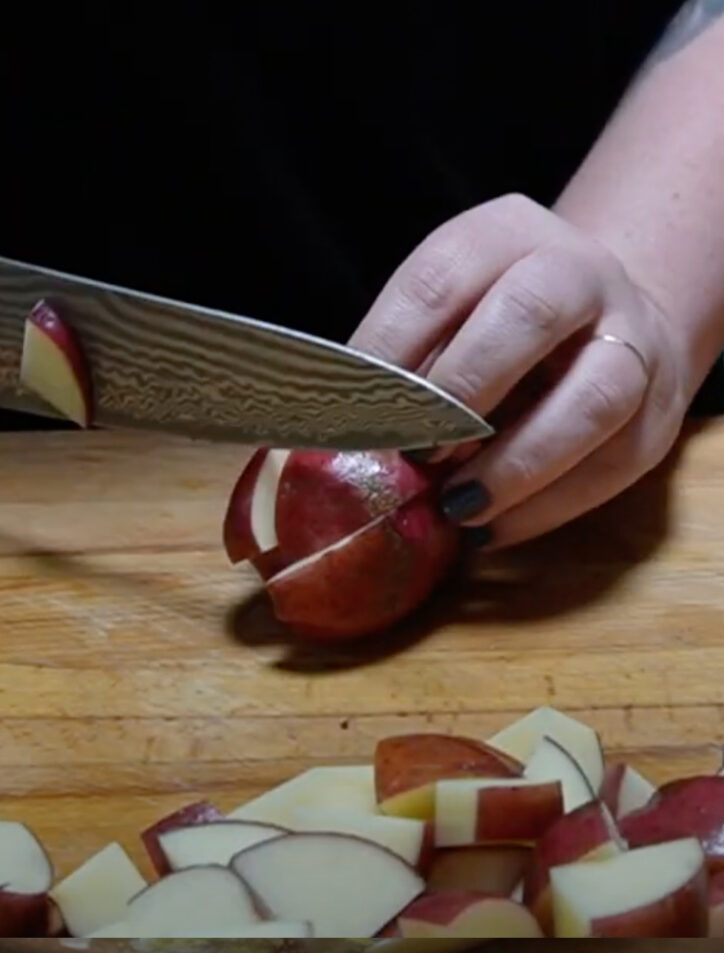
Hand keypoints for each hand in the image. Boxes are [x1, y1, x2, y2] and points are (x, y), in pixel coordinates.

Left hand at [350, 194, 691, 548]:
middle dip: (461, 391)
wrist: (608, 319)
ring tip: (456, 504)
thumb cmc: (499, 322)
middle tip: (415, 451)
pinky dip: (544, 509)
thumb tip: (352, 433)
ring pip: (592, 399)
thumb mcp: (453, 312)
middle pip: (529, 315)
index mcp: (507, 233)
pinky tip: (490, 530)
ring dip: (516, 463)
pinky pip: (610, 467)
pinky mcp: (657, 413)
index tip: (353, 411)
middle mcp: (581, 273)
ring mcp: (633, 341)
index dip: (391, 346)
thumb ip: (410, 360)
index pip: (441, 277)